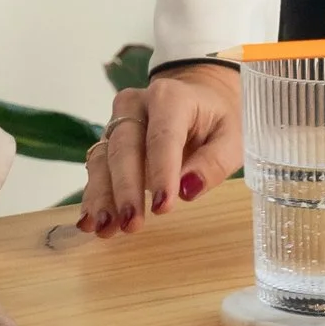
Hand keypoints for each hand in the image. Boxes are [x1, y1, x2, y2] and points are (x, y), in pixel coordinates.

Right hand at [78, 61, 242, 237]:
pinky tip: (91, 221)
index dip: (161, 172)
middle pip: (124, 147)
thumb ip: (214, 162)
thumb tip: (188, 190)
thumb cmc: (217, 120)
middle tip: (131, 224)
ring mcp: (118, 122)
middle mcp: (136, 105)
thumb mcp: (233, 137)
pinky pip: (96, 168)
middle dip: (126, 189)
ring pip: (103, 159)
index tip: (162, 207)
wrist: (199, 96)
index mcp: (171, 98)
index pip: (162, 137)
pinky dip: (94, 196)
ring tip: (106, 229)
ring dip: (103, 196)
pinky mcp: (108, 141)